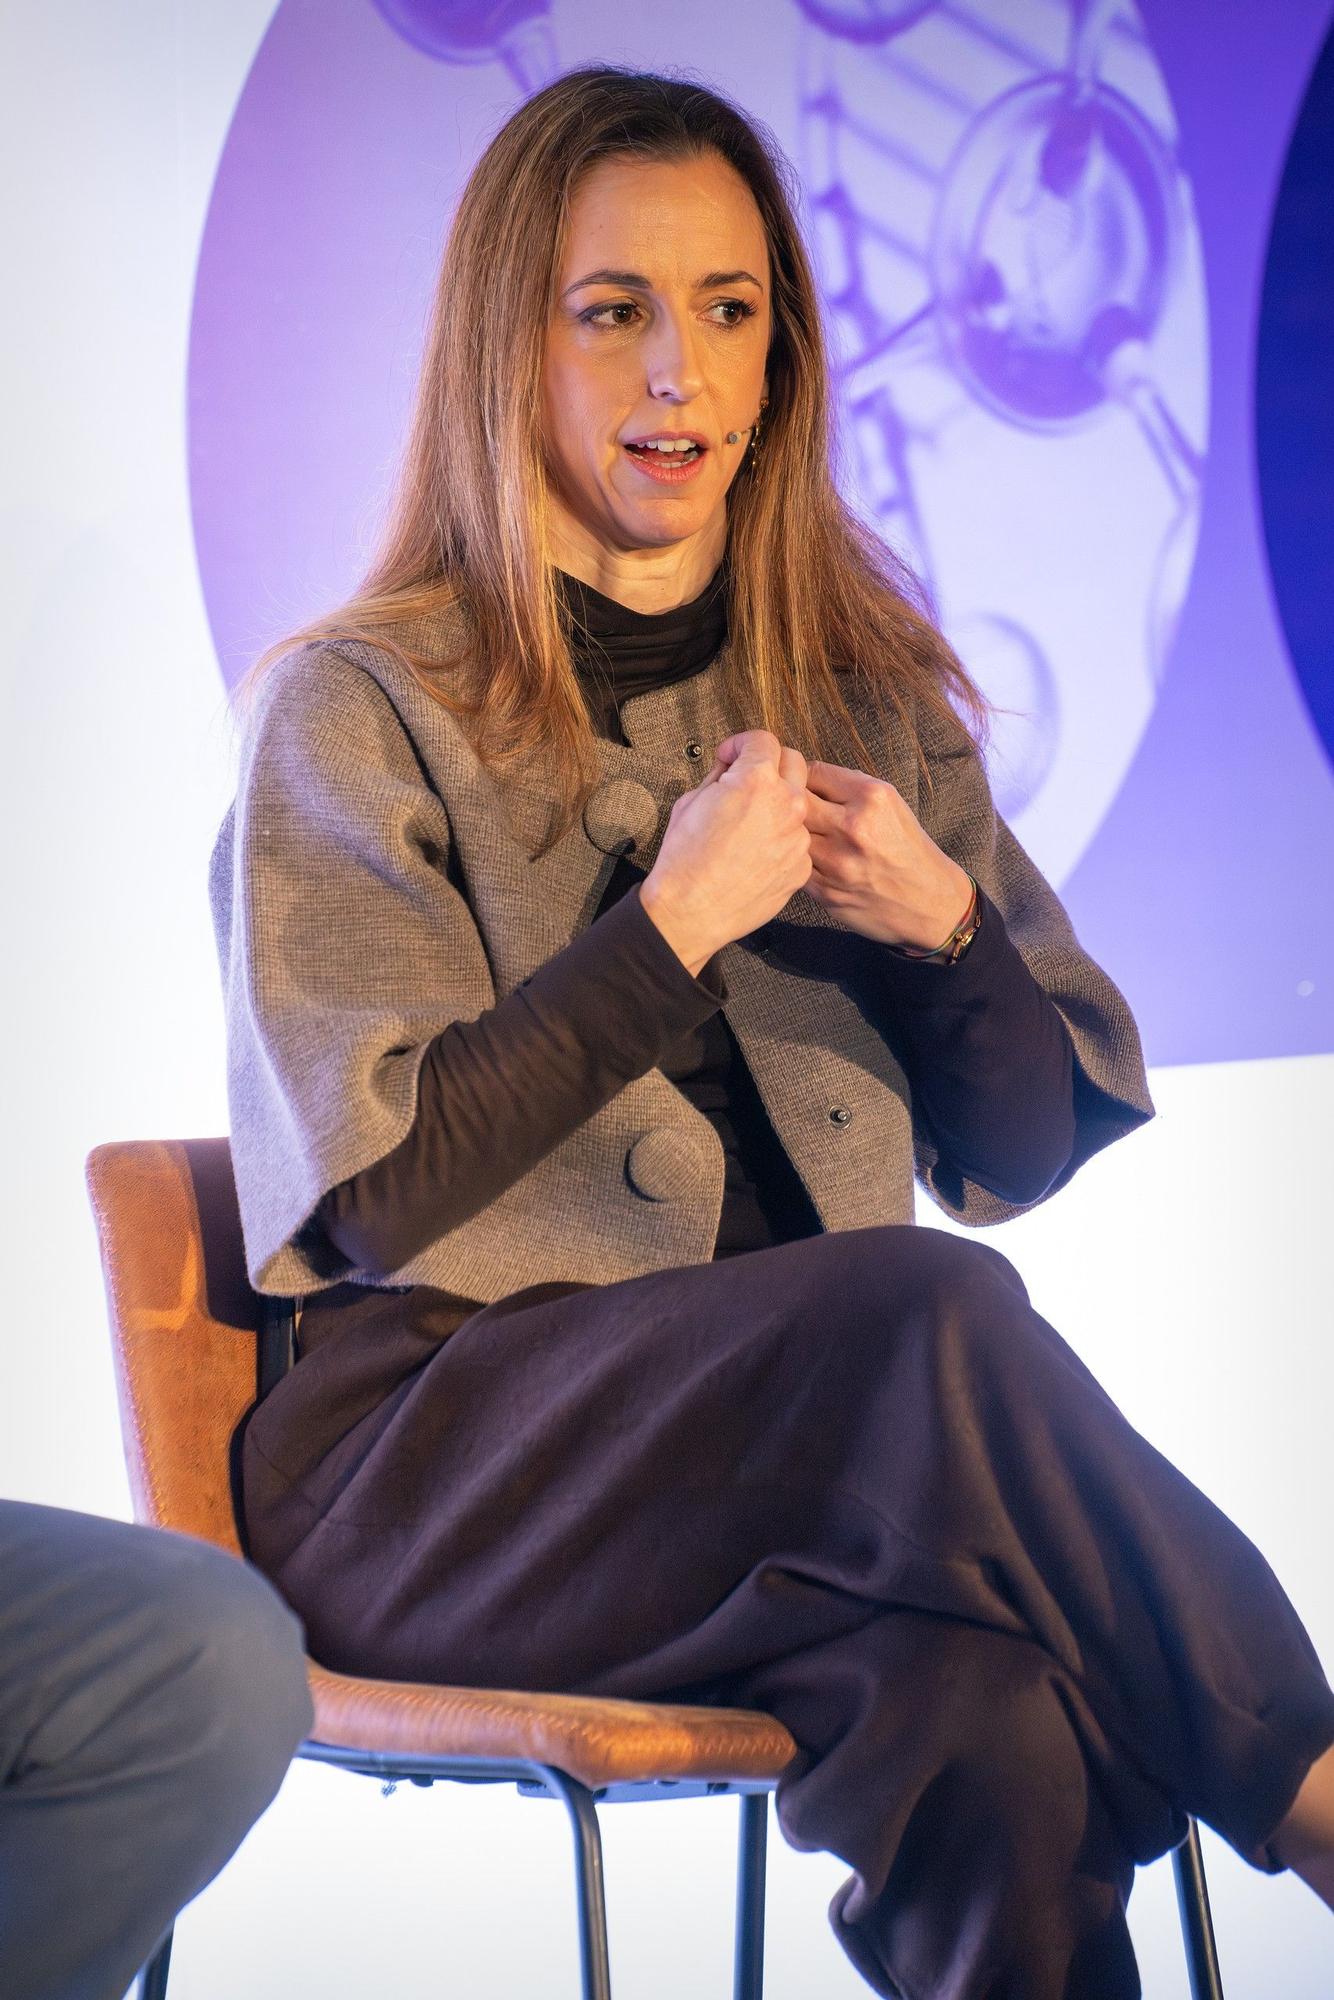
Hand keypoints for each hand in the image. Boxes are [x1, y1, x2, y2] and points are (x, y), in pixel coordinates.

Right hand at [641, 730, 811, 973]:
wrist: (692, 911)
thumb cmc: (685, 860)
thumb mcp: (690, 802)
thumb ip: (720, 778)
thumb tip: (731, 769)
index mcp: (756, 781)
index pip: (763, 739)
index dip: (742, 744)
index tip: (733, 755)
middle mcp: (786, 804)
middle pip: (794, 761)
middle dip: (770, 763)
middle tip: (748, 778)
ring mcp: (797, 837)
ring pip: (799, 804)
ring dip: (778, 803)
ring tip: (750, 823)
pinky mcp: (801, 865)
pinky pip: (797, 840)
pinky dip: (781, 839)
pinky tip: (756, 852)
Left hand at [794, 756, 972, 950]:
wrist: (928, 902)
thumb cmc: (906, 848)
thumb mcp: (890, 804)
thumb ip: (847, 787)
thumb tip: (800, 773)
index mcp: (871, 797)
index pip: (813, 771)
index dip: (802, 777)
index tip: (804, 786)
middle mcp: (853, 827)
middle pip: (795, 801)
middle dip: (790, 803)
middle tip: (793, 808)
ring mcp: (838, 862)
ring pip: (790, 835)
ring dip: (790, 834)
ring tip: (798, 834)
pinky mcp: (826, 891)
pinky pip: (795, 866)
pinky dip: (797, 861)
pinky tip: (811, 860)